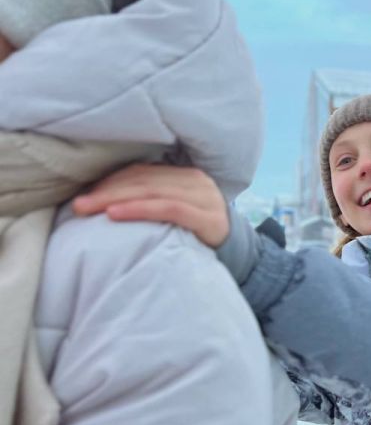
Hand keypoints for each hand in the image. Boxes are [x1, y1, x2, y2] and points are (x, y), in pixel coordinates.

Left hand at [72, 164, 228, 247]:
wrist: (237, 252)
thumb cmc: (196, 233)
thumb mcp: (176, 208)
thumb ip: (153, 197)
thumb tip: (106, 198)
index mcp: (185, 174)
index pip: (142, 171)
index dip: (111, 181)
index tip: (85, 195)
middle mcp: (196, 180)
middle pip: (144, 180)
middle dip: (107, 191)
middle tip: (79, 204)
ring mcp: (204, 197)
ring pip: (153, 191)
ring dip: (117, 199)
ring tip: (90, 209)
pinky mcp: (208, 216)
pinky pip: (168, 208)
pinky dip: (139, 209)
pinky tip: (115, 214)